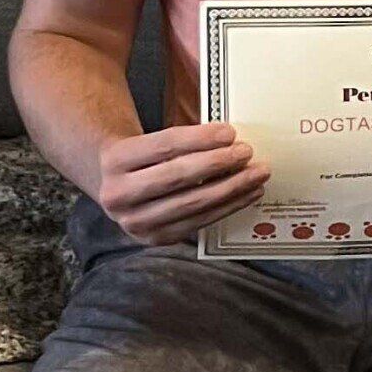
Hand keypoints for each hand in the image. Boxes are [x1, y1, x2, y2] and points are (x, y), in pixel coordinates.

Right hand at [95, 123, 269, 245]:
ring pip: (191, 203)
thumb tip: (229, 137)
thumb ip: (180, 139)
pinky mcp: (155, 238)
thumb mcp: (147, 141)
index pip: (164, 145)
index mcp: (115, 159)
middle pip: (177, 176)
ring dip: (231, 188)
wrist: (116, 188)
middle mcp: (118, 194)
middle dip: (218, 163)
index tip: (230, 132)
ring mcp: (135, 222)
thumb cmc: (143, 158)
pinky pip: (198, 222)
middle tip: (246, 152)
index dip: (200, 139)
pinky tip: (246, 194)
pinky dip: (227, 207)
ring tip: (256, 173)